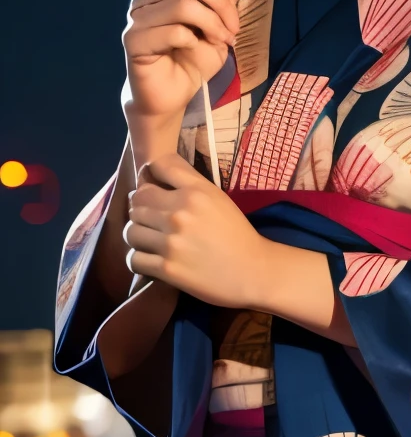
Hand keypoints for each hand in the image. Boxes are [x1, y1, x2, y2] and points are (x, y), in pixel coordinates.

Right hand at [122, 0, 244, 123]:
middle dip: (219, 1)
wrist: (172, 96)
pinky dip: (195, 40)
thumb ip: (225, 2)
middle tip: (234, 26)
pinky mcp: (134, 41)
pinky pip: (173, 31)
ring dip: (212, 23)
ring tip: (224, 40)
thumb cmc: (192, 59)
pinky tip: (196, 49)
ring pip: (182, 4)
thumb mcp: (219, 27)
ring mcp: (137, 18)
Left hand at [124, 153, 268, 308]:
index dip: (150, 175)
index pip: (156, 166)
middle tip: (151, 219)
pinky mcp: (167, 269)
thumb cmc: (236, 232)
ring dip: (137, 235)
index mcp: (196, 191)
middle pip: (137, 200)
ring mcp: (171, 242)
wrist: (253, 270)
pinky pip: (133, 259)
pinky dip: (138, 260)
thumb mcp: (217, 197)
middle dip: (141, 209)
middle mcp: (180, 213)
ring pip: (130, 231)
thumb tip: (153, 175)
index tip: (155, 188)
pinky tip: (151, 259)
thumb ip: (189, 182)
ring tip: (150, 240)